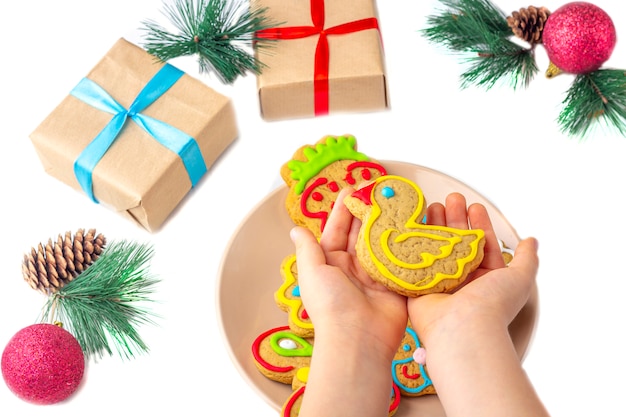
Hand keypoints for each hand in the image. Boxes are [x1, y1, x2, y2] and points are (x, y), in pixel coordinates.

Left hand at [290, 187, 406, 359]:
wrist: (358, 339)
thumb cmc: (331, 307)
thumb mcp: (312, 273)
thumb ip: (307, 249)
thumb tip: (294, 229)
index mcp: (331, 262)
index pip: (338, 229)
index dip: (344, 208)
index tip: (353, 187)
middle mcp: (353, 267)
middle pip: (362, 232)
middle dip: (370, 210)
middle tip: (381, 189)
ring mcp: (376, 275)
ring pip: (384, 243)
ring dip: (389, 223)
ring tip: (399, 202)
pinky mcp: (396, 284)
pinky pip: (401, 260)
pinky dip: (406, 245)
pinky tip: (413, 227)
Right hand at [406, 192, 546, 416]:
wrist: (462, 327)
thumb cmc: (493, 304)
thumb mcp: (520, 278)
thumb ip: (526, 258)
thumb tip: (532, 241)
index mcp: (486, 277)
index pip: (482, 244)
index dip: (479, 224)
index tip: (474, 207)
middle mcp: (462, 279)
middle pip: (457, 241)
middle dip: (455, 219)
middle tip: (452, 199)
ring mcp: (439, 282)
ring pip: (436, 247)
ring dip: (435, 226)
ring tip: (433, 205)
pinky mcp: (418, 285)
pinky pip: (415, 261)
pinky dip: (413, 244)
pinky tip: (411, 227)